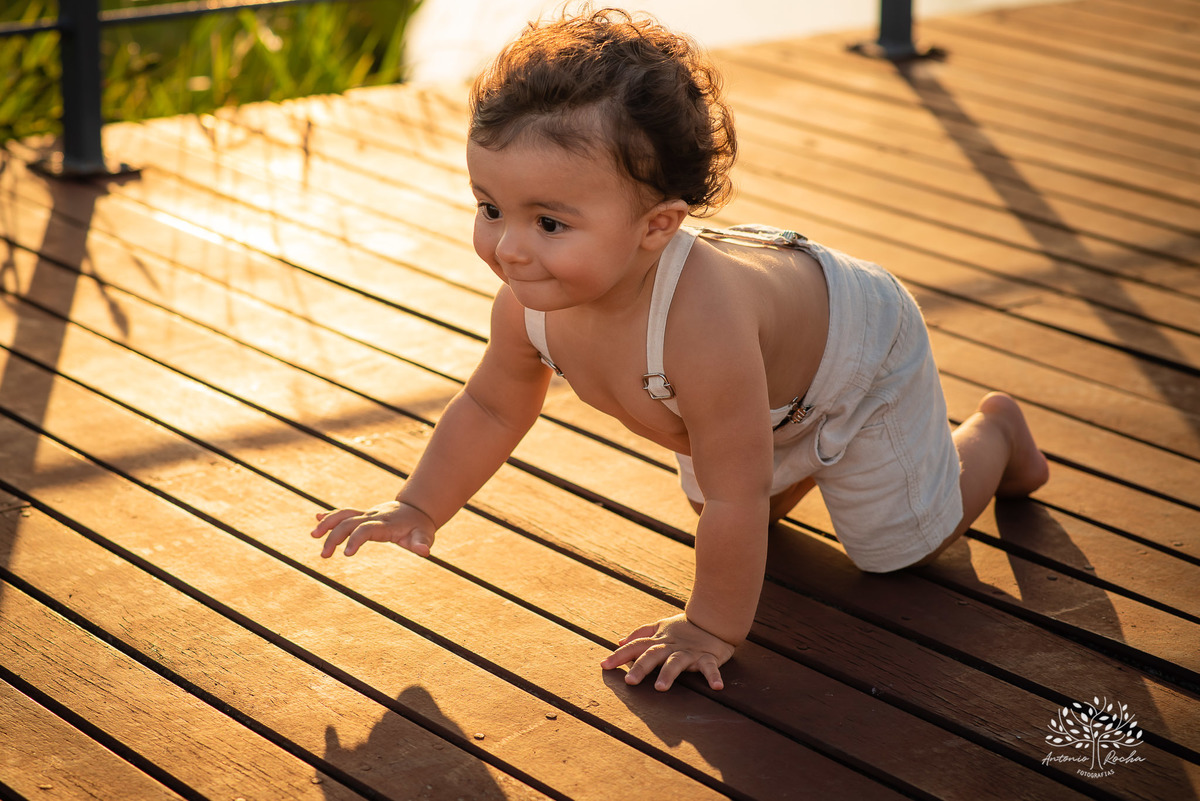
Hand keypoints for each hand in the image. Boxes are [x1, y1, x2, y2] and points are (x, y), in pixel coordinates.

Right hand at [310, 502, 435, 557]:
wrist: (417, 509)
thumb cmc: (420, 527)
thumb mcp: (424, 535)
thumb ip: (422, 543)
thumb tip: (424, 551)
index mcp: (385, 524)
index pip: (366, 529)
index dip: (355, 539)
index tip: (346, 554)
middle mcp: (373, 516)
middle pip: (349, 522)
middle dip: (334, 536)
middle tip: (324, 555)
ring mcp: (367, 514)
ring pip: (344, 514)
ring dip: (328, 523)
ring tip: (313, 536)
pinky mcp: (363, 514)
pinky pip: (345, 512)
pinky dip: (331, 515)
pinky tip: (318, 519)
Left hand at [600, 613, 735, 691]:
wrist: (714, 619)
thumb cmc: (684, 627)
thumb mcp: (660, 627)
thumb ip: (640, 634)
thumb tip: (619, 641)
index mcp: (658, 641)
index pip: (635, 646)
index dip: (620, 655)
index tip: (604, 665)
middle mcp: (670, 647)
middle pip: (652, 655)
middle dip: (641, 667)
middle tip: (629, 681)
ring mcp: (688, 652)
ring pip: (676, 662)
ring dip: (668, 674)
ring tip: (660, 687)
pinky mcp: (708, 657)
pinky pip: (711, 667)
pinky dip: (713, 676)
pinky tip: (717, 687)